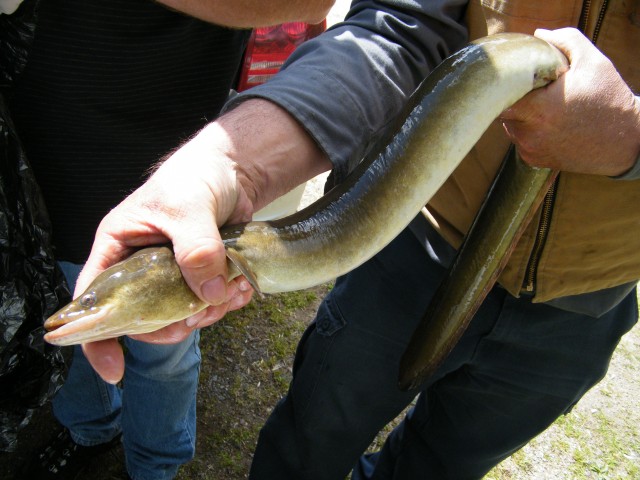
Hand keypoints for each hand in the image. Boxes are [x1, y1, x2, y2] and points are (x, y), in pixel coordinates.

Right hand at [77, 123, 255, 383]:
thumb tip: (206, 296)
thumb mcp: (189, 208)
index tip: (114, 369)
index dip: (96, 338)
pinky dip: (227, 303)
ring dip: (208, 313)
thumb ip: (195, 249)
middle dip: (174, 324)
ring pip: (179, 315)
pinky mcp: (200, 276)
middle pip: (142, 319)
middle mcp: (139, 267)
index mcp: (117, 248)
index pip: (93, 300)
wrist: (231, 170)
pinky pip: (208, 304)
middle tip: (202, 313)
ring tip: (232, 290)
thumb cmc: (193, 178)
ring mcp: (170, 275)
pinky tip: (242, 286)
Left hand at [500, 28, 639, 175]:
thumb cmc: (608, 99)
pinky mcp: (532, 159)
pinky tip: (551, 124)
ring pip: (510, 123)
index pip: (500, 95)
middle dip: (517, 96)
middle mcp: (528, 133)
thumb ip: (564, 42)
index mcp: (537, 109)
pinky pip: (519, 138)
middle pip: (503, 108)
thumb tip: (539, 35)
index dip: (507, 83)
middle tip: (539, 90)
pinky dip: (528, 129)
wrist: (624, 140)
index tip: (521, 78)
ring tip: (548, 107)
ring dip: (522, 113)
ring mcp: (528, 149)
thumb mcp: (592, 63)